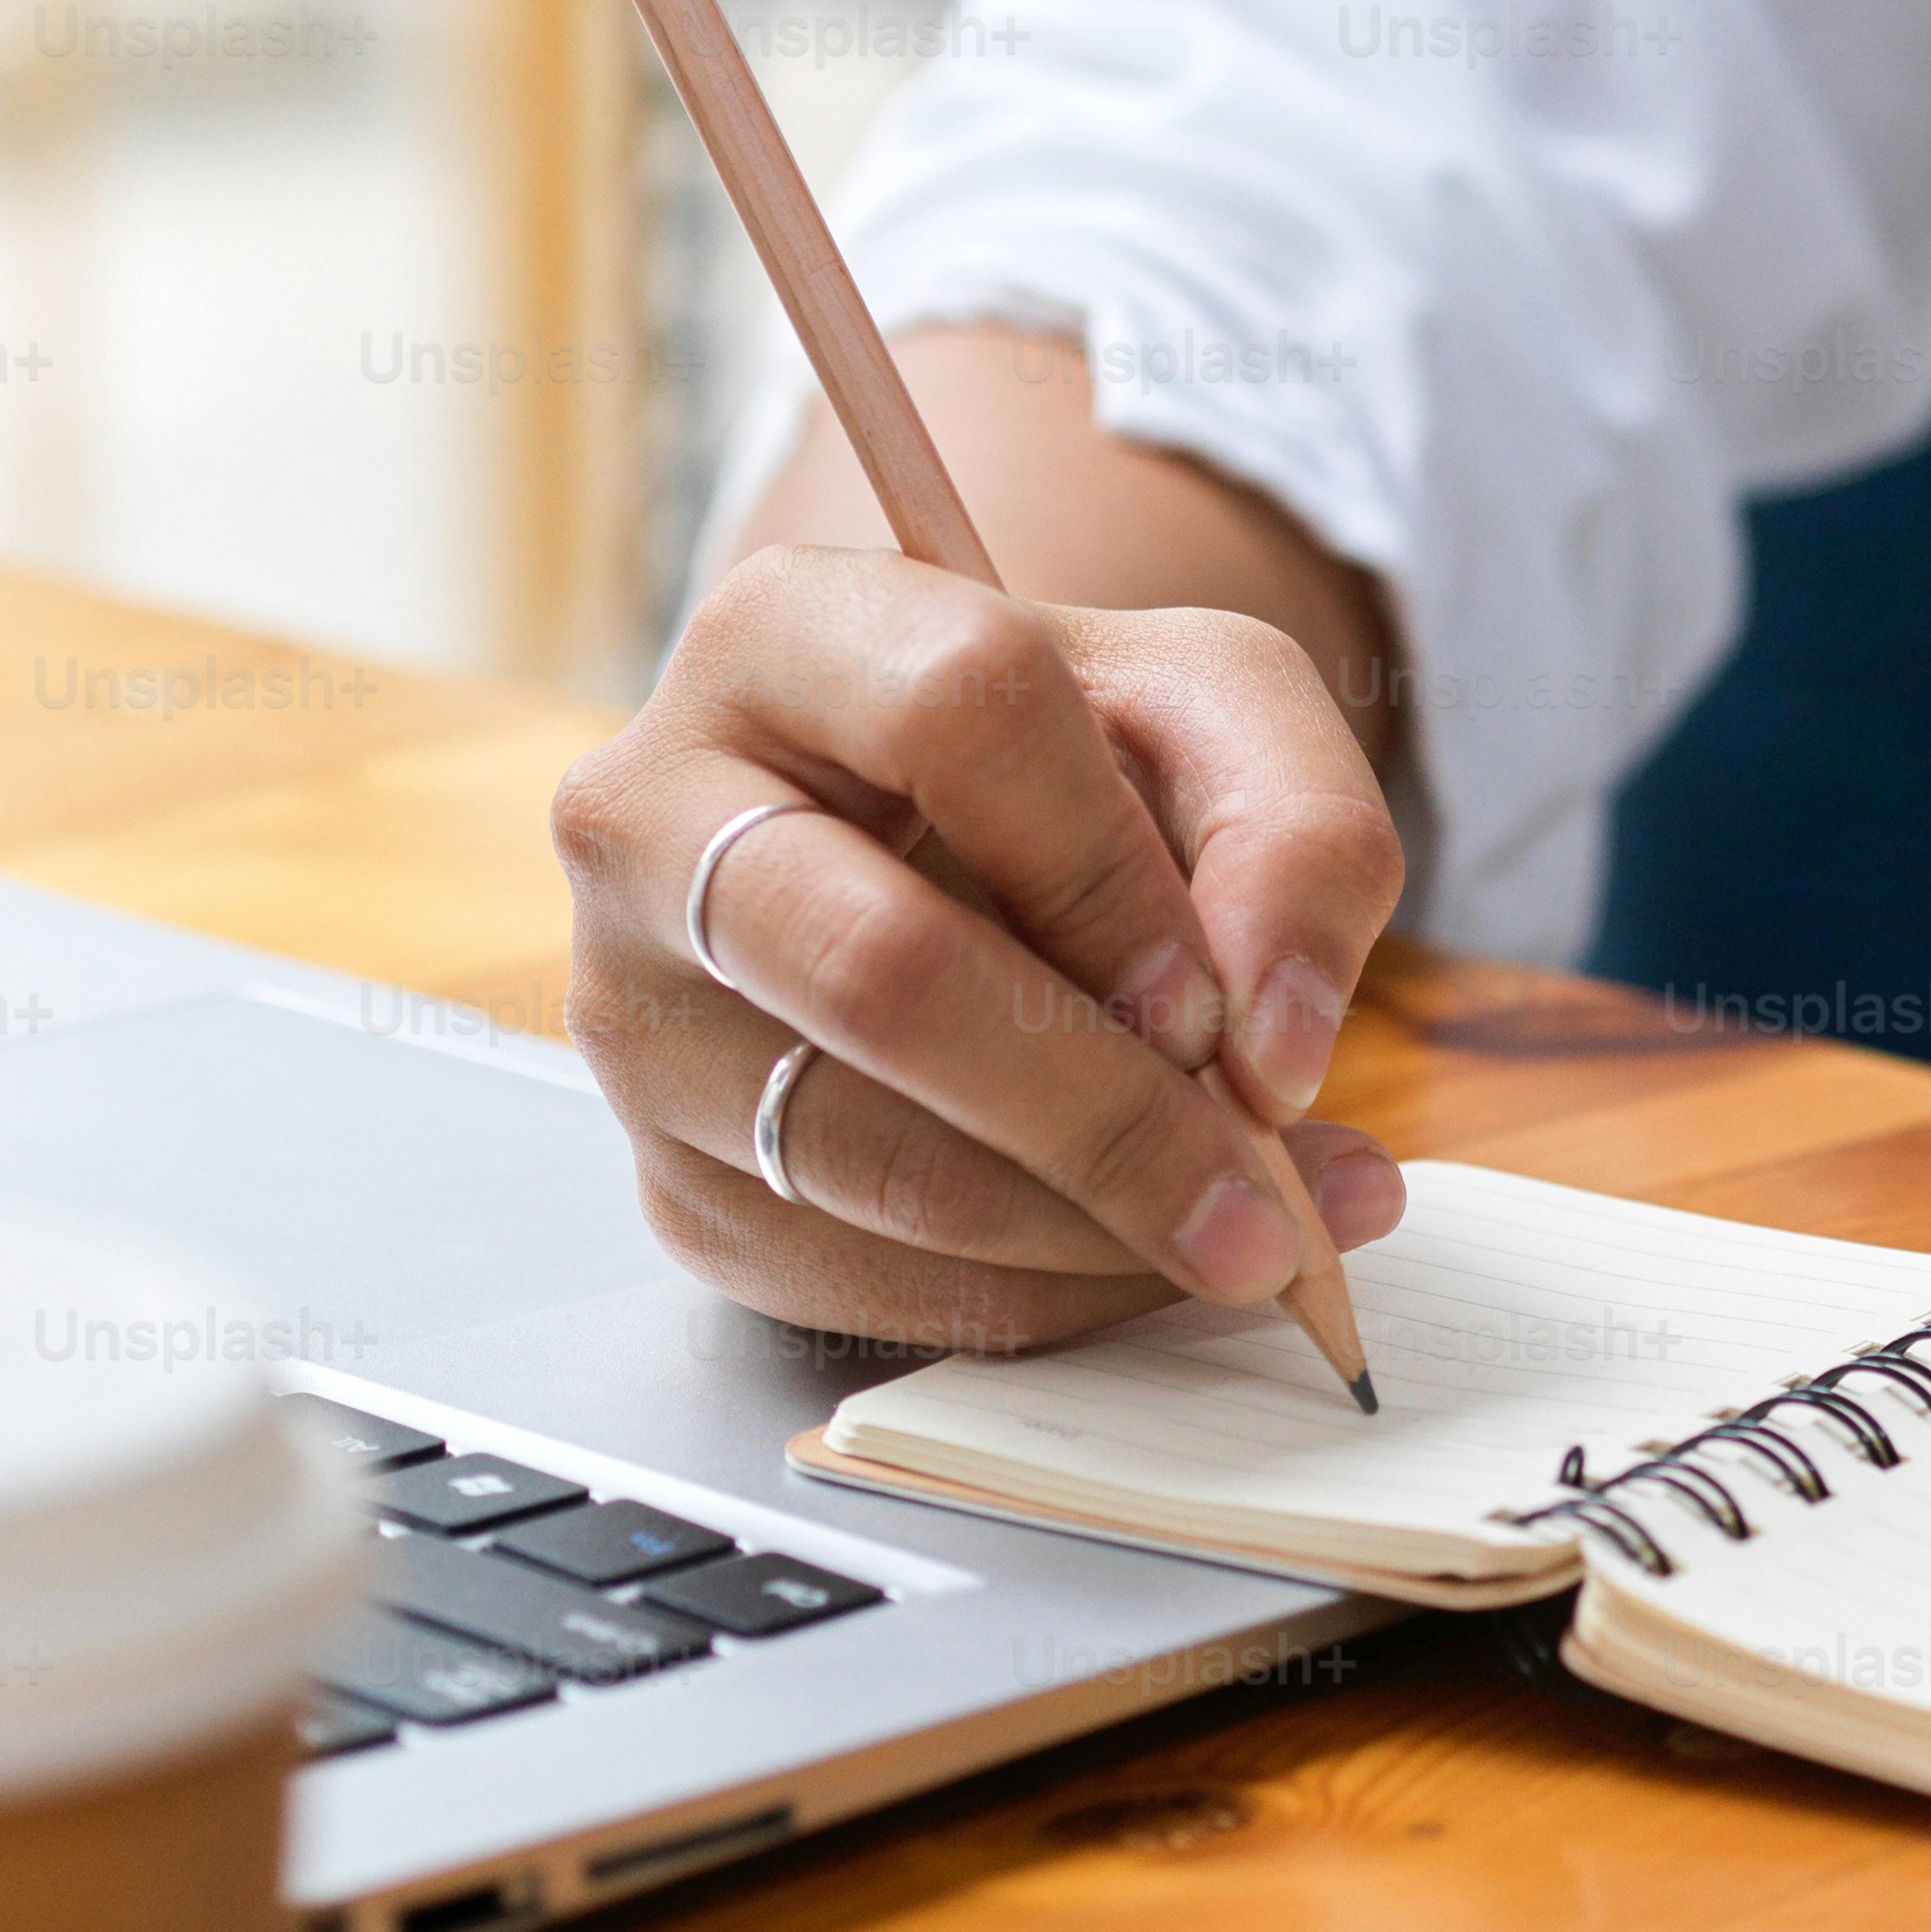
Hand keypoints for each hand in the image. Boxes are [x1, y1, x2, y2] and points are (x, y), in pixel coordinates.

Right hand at [552, 546, 1409, 1348]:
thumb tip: (1275, 1060)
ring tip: (1250, 1239)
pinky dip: (1023, 1297)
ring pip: (862, 1156)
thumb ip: (1297, 836)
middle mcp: (654, 817)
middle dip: (1108, 1115)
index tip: (1219, 1003)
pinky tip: (1135, 1262)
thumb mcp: (1214, 717)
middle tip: (1267, 1211)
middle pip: (880, 973)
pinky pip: (844, 1278)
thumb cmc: (1067, 766)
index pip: (956, 716)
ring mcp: (633, 1009)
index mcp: (787, 634)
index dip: (1112, 872)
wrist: (932, 847)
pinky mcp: (667, 1175)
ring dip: (1087, 1233)